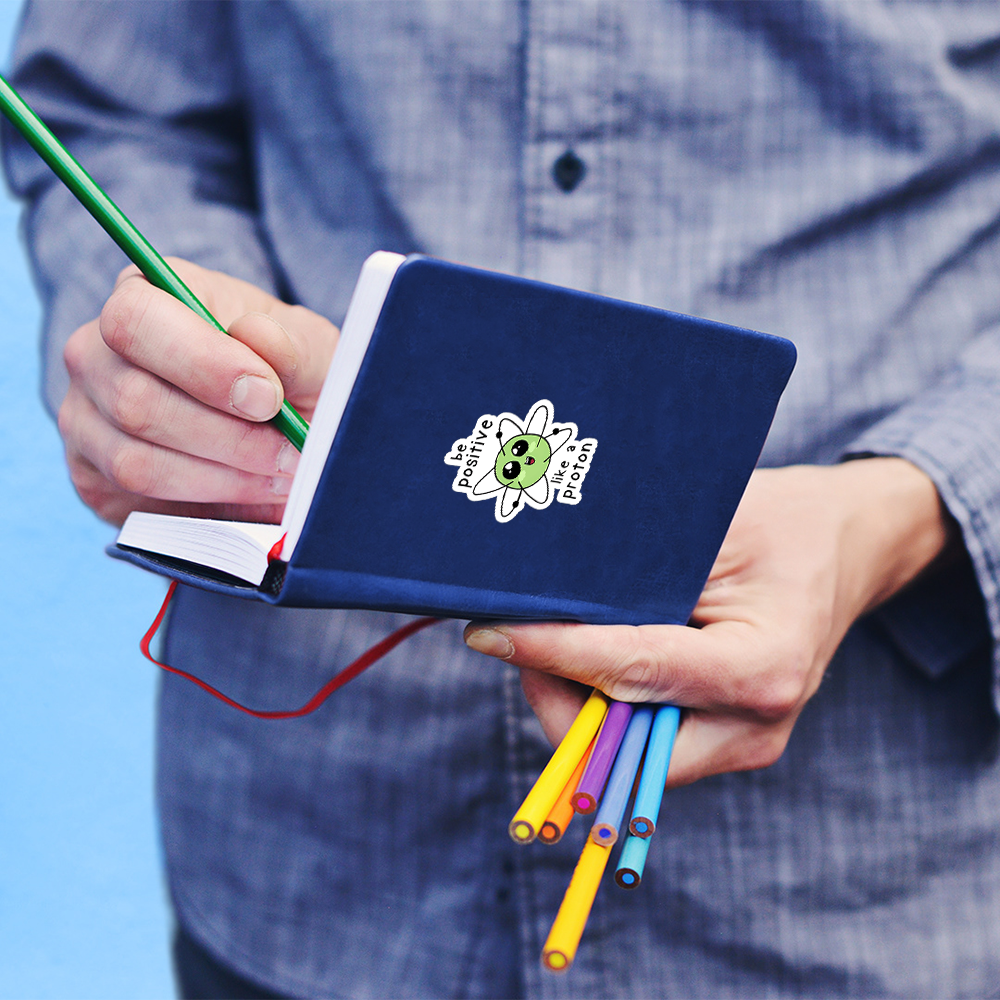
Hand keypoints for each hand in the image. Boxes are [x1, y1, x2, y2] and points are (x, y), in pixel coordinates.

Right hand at [58, 259, 337, 524]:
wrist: (277, 425)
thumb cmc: (287, 374)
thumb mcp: (311, 352)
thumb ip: (293, 346)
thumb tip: (256, 337)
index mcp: (144, 295)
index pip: (137, 320)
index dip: (203, 364)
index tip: (268, 397)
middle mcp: (95, 352)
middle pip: (134, 401)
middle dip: (228, 437)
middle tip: (291, 451)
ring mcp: (84, 418)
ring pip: (135, 462)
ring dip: (223, 479)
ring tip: (281, 475)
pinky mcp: (93, 477)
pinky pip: (138, 503)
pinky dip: (206, 506)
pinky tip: (251, 494)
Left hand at [464, 459, 956, 786]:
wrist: (842, 544)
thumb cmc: (779, 521)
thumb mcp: (707, 526)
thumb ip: (628, 574)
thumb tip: (535, 599)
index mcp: (763, 666)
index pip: (633, 675)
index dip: (550, 654)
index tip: (486, 633)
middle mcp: (756, 727)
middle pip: (618, 746)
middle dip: (554, 694)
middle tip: (516, 633)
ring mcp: (743, 744)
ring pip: (620, 756)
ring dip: (571, 702)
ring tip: (549, 637)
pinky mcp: (725, 742)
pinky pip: (639, 743)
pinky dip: (599, 705)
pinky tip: (586, 654)